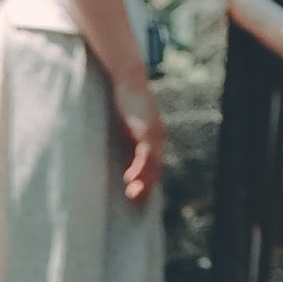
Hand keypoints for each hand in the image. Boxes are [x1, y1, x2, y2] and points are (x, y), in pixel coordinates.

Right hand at [114, 84, 165, 207]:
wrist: (129, 80)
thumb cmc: (127, 103)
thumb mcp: (128, 128)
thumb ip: (130, 143)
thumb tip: (123, 162)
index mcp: (155, 138)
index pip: (154, 165)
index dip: (146, 181)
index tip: (135, 195)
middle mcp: (159, 137)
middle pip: (156, 168)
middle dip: (146, 186)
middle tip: (133, 201)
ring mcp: (155, 134)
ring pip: (153, 164)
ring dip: (143, 181)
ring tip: (131, 194)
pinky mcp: (147, 129)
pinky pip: (146, 153)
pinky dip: (140, 167)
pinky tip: (130, 177)